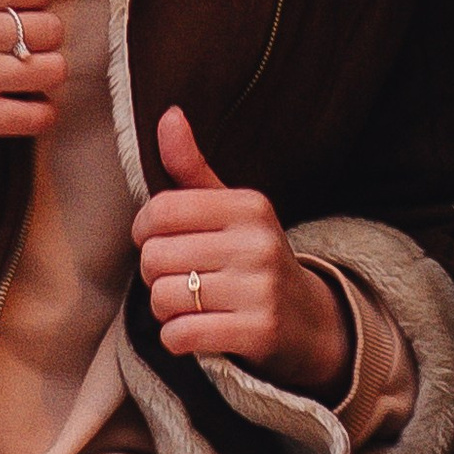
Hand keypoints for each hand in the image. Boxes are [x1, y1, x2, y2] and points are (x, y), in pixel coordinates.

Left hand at [131, 107, 350, 393]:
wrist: (309, 323)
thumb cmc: (253, 259)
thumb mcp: (230, 210)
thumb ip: (191, 169)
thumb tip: (168, 114)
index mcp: (248, 205)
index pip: (161, 210)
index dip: (144, 230)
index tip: (156, 241)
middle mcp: (258, 243)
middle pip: (155, 257)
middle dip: (154, 275)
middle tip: (178, 279)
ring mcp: (261, 289)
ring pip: (164, 298)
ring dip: (164, 310)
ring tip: (186, 306)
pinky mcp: (258, 332)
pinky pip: (181, 334)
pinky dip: (175, 338)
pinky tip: (194, 332)